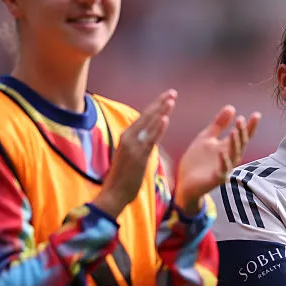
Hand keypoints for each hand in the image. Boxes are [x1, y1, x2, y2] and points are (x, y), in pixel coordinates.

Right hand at [95, 90, 176, 217]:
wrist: (113, 194)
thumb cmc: (122, 178)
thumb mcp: (129, 157)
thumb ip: (139, 147)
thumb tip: (149, 141)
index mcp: (126, 137)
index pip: (143, 118)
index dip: (155, 106)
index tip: (166, 97)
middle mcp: (128, 138)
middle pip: (147, 116)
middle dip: (160, 103)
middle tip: (172, 92)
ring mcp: (133, 146)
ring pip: (149, 124)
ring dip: (161, 111)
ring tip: (171, 99)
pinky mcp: (138, 156)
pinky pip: (150, 140)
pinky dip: (157, 128)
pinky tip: (165, 118)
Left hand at [175, 105, 260, 213]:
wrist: (184, 182)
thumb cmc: (197, 161)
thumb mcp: (206, 138)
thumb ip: (219, 124)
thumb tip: (232, 107)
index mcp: (226, 147)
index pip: (242, 136)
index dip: (250, 126)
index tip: (257, 115)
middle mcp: (228, 158)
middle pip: (239, 144)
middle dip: (241, 132)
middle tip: (241, 120)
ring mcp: (224, 169)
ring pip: (233, 156)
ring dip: (235, 144)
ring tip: (235, 131)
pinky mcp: (215, 179)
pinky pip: (222, 170)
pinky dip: (223, 162)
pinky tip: (222, 152)